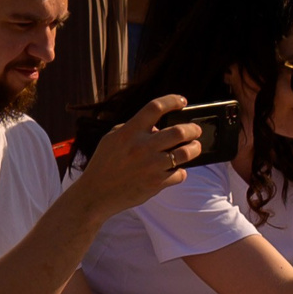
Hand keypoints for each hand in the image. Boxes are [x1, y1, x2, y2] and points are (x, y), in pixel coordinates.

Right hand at [72, 95, 198, 213]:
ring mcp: (150, 166)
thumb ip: (132, 128)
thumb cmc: (104, 163)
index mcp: (129, 132)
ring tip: (195, 147)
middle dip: (193, 129)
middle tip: (196, 129)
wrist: (96, 193)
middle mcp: (141, 147)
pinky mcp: (156, 183)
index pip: (155, 108)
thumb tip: (157, 127)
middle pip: (179, 131)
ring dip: (195, 149)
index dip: (172, 101)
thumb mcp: (112, 139)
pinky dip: (181, 172)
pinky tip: (176, 171)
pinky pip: (180, 174)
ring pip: (185, 153)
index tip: (182, 101)